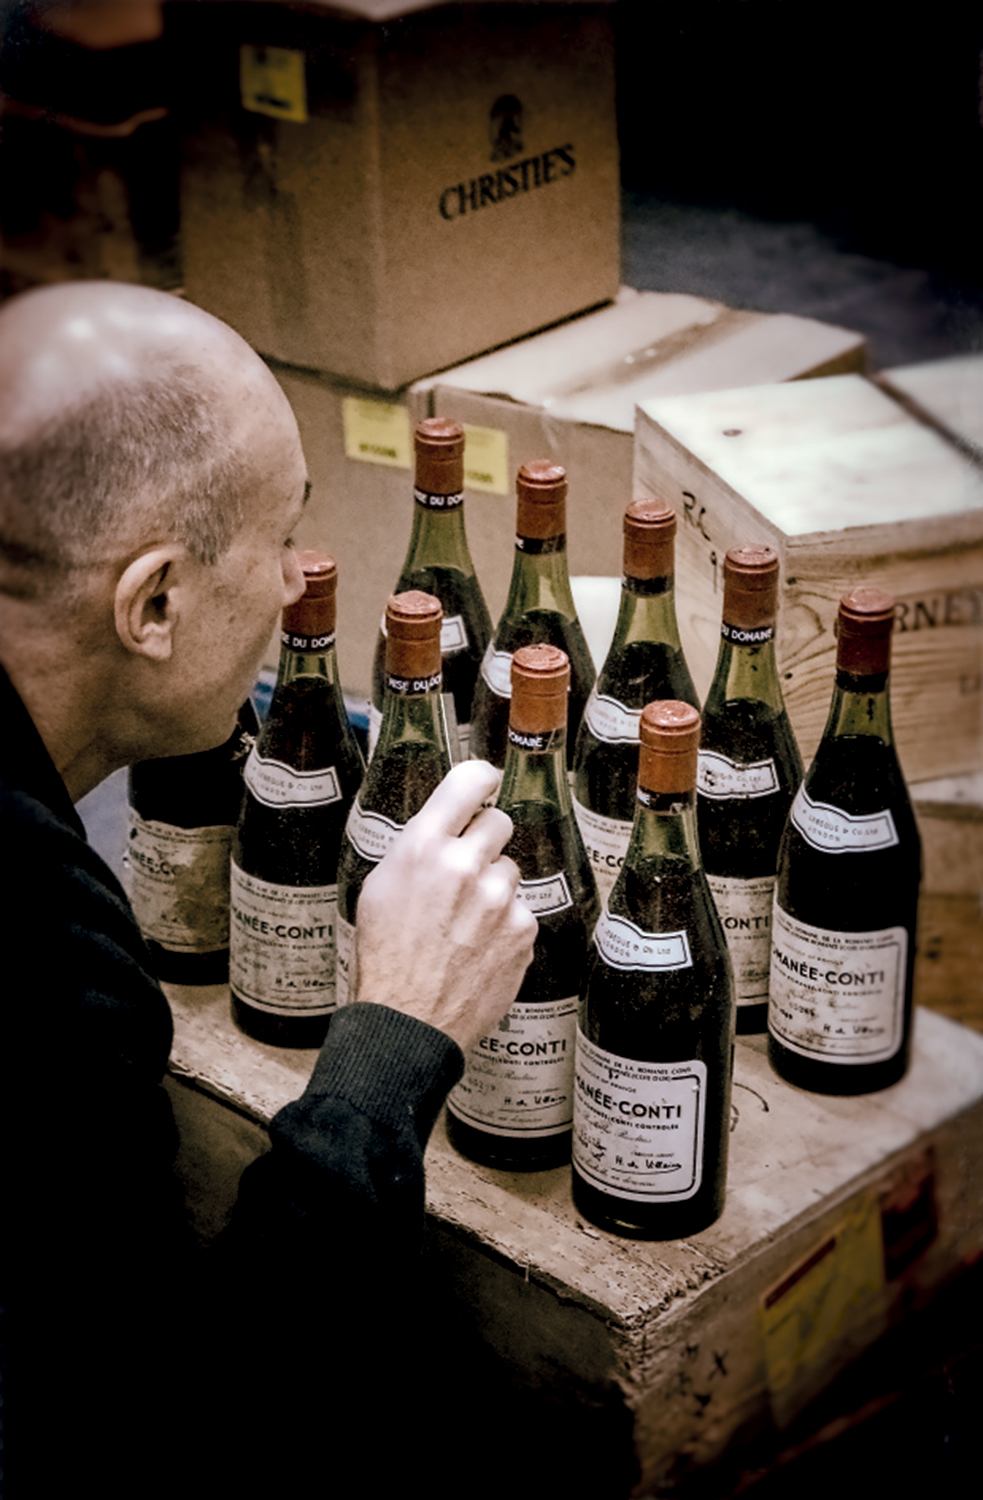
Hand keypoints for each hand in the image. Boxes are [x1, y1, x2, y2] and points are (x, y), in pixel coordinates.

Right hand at [354, 761, 536, 1052]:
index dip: (480, 778)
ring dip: (494, 888)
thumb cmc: (387, 956)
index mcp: (423, 846)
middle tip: (466, 870)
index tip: (484, 783)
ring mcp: (498, 898)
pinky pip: (520, 910)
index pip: (468, 780)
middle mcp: (465, 865)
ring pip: (510, 870)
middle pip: (499, 822)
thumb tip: (447, 823)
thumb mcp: (381, 887)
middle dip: (485, 842)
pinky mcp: (522, 929)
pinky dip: (505, 925)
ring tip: (465, 922)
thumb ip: (419, 847)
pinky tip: (479, 947)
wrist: (408, 1021)